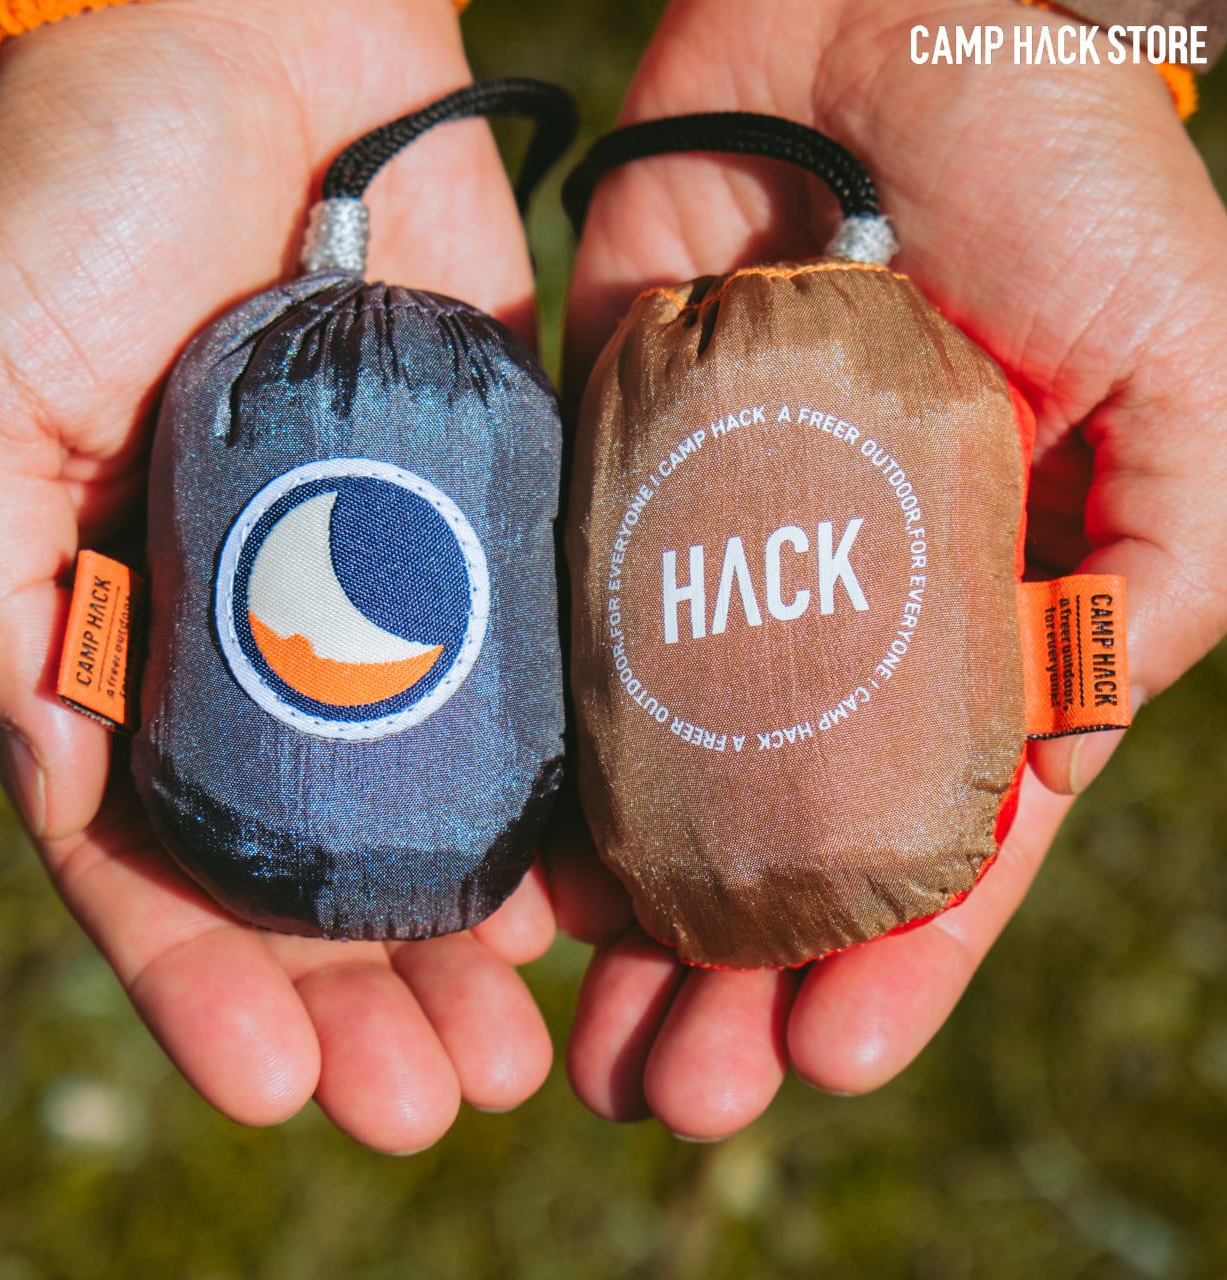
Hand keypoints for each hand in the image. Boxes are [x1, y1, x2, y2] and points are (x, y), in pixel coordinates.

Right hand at [0, 0, 554, 1152]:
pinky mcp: (497, 512)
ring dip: (475, 927)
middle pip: (321, 858)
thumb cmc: (65, 190)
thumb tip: (52, 775)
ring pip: (439, 797)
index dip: (211, 987)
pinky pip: (532, 670)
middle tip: (443, 1102)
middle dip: (371, 992)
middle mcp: (266, 631)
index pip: (159, 854)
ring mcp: (392, 579)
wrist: (243, 43)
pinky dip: (559, 781)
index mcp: (122, 632)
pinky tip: (597, 881)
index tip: (276, 1092)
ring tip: (526, 1044)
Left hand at [553, 0, 1226, 1136]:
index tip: (830, 1063)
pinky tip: (524, 879)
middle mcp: (845, 605)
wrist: (878, 15)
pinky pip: (578, 650)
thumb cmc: (1061, 162)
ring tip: (592, 1048)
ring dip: (636, 919)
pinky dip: (556, 768)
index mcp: (987, 603)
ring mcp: (722, 555)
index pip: (943, 822)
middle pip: (788, 835)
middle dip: (741, 976)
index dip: (899, 955)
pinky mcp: (615, 487)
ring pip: (672, 781)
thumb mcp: (1179, 363)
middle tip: (672, 1097)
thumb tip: (1065, 746)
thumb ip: (1154, 561)